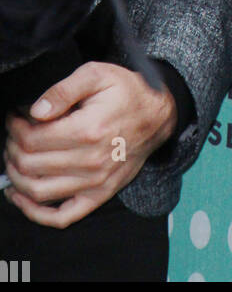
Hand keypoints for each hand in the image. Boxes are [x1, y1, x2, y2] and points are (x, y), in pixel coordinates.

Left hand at [3, 62, 175, 227]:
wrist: (158, 115)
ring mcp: (96, 182)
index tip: (14, 117)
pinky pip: (62, 217)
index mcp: (89, 129)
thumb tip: (34, 111)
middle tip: (12, 135)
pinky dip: (35, 213)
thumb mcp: (97, 74)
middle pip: (31, 164)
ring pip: (39, 191)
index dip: (15, 128)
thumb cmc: (127, 92)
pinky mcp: (100, 195)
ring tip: (13, 160)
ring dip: (16, 177)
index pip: (33, 139)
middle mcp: (91, 160)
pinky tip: (20, 198)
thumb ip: (63, 90)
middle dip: (12, 149)